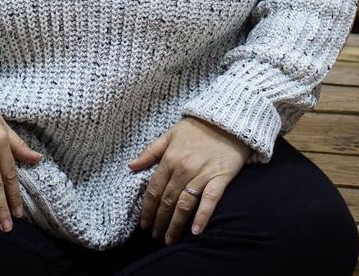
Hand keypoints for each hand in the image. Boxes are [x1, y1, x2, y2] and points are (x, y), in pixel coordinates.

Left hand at [129, 117, 249, 242]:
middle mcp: (184, 168)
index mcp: (170, 158)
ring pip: (184, 204)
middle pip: (167, 201)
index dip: (147, 209)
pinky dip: (202, 216)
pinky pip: (209, 200)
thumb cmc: (197, 128)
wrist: (227, 120)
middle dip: (160, 221)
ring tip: (170, 240)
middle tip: (156, 237)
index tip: (143, 224)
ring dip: (175, 225)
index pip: (154, 190)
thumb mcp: (169, 135)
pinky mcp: (220, 177)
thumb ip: (150, 152)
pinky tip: (195, 232)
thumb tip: (131, 166)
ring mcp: (202, 174)